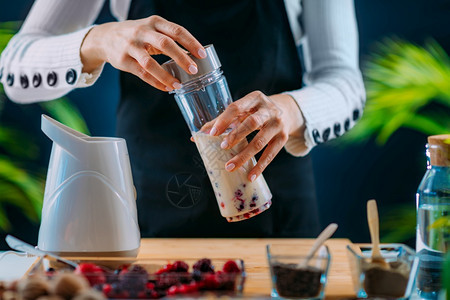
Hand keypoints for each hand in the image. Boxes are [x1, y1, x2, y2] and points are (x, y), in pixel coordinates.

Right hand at [80, 16, 205, 90]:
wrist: (105, 37)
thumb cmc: (136, 35)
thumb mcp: (152, 29)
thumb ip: (169, 39)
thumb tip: (191, 56)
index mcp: (154, 22)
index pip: (176, 31)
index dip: (191, 42)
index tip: (202, 54)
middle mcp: (142, 32)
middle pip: (165, 44)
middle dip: (182, 58)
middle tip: (194, 70)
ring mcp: (131, 46)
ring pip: (150, 63)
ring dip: (166, 75)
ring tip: (178, 84)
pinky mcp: (123, 60)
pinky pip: (142, 74)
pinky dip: (156, 82)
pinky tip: (166, 88)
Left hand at [209, 91, 304, 180]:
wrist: (286, 112)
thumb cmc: (256, 112)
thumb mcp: (243, 111)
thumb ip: (221, 121)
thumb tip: (196, 136)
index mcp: (254, 98)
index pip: (237, 108)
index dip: (224, 120)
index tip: (212, 134)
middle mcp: (268, 109)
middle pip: (251, 123)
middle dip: (235, 136)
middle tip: (222, 147)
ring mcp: (277, 124)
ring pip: (260, 141)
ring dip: (244, 155)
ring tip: (230, 166)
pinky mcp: (283, 138)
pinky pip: (271, 154)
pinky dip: (260, 166)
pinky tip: (250, 176)